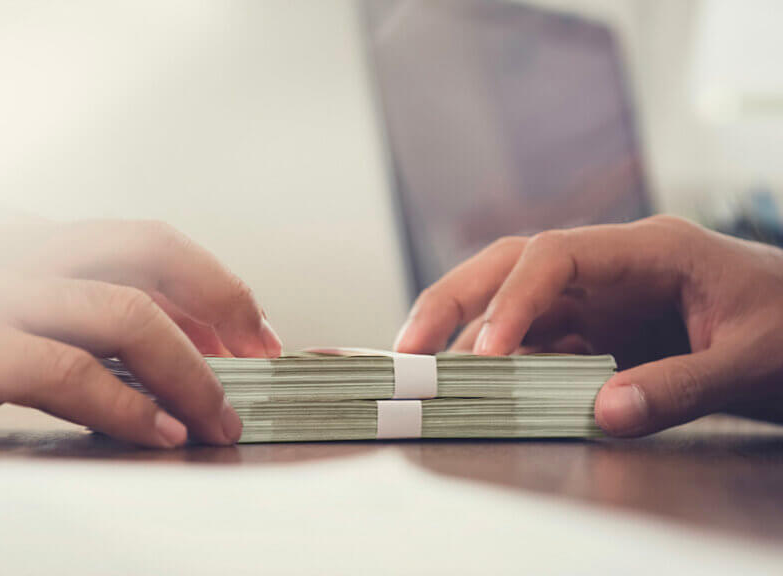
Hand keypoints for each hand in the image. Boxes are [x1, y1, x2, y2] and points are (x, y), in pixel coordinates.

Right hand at [0, 217, 281, 446]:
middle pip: (150, 250)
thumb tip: (156, 348)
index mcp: (23, 231)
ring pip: (127, 315)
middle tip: (258, 355)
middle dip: (222, 301)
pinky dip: (131, 407)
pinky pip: (76, 373)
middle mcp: (12, 245)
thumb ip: (64, 310)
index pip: (142, 239)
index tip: (249, 326)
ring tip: (218, 415)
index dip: (210, 281)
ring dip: (190, 370)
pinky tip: (160, 432)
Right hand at [394, 215, 782, 435]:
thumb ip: (682, 386)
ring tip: (427, 375)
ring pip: (511, 304)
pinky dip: (503, 367)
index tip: (489, 355)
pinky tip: (483, 391)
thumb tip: (603, 415)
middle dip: (452, 302)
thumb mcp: (752, 359)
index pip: (555, 257)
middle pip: (509, 266)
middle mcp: (610, 269)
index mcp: (649, 250)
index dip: (511, 301)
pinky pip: (536, 344)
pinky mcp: (597, 333)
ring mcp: (600, 300)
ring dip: (466, 337)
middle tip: (407, 349)